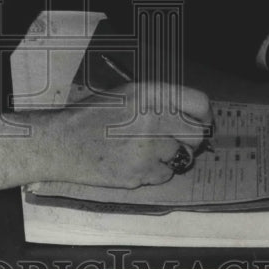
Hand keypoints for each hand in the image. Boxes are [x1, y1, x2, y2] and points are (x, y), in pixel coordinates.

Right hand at [0, 82, 211, 191]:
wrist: (64, 142)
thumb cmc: (92, 116)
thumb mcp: (127, 93)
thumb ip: (159, 101)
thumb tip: (189, 114)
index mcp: (151, 94)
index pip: (199, 104)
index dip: (204, 115)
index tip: (201, 121)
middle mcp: (154, 119)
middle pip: (196, 135)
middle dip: (188, 139)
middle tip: (173, 139)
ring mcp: (149, 149)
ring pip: (182, 157)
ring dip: (170, 156)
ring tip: (146, 150)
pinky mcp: (142, 174)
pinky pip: (165, 175)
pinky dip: (155, 172)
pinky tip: (135, 162)